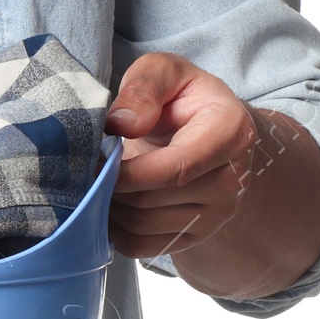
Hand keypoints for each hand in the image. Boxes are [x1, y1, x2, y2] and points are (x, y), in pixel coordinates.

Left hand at [103, 52, 319, 298]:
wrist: (203, 129)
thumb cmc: (180, 97)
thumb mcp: (162, 71)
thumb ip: (143, 88)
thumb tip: (122, 125)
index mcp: (231, 132)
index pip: (177, 168)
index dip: (128, 172)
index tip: (95, 160)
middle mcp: (233, 180)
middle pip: (154, 200)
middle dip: (110, 186)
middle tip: (87, 167)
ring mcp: (217, 213)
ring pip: (144, 225)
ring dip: (109, 206)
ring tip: (97, 179)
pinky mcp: (197, 235)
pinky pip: (143, 247)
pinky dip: (115, 230)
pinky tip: (109, 203)